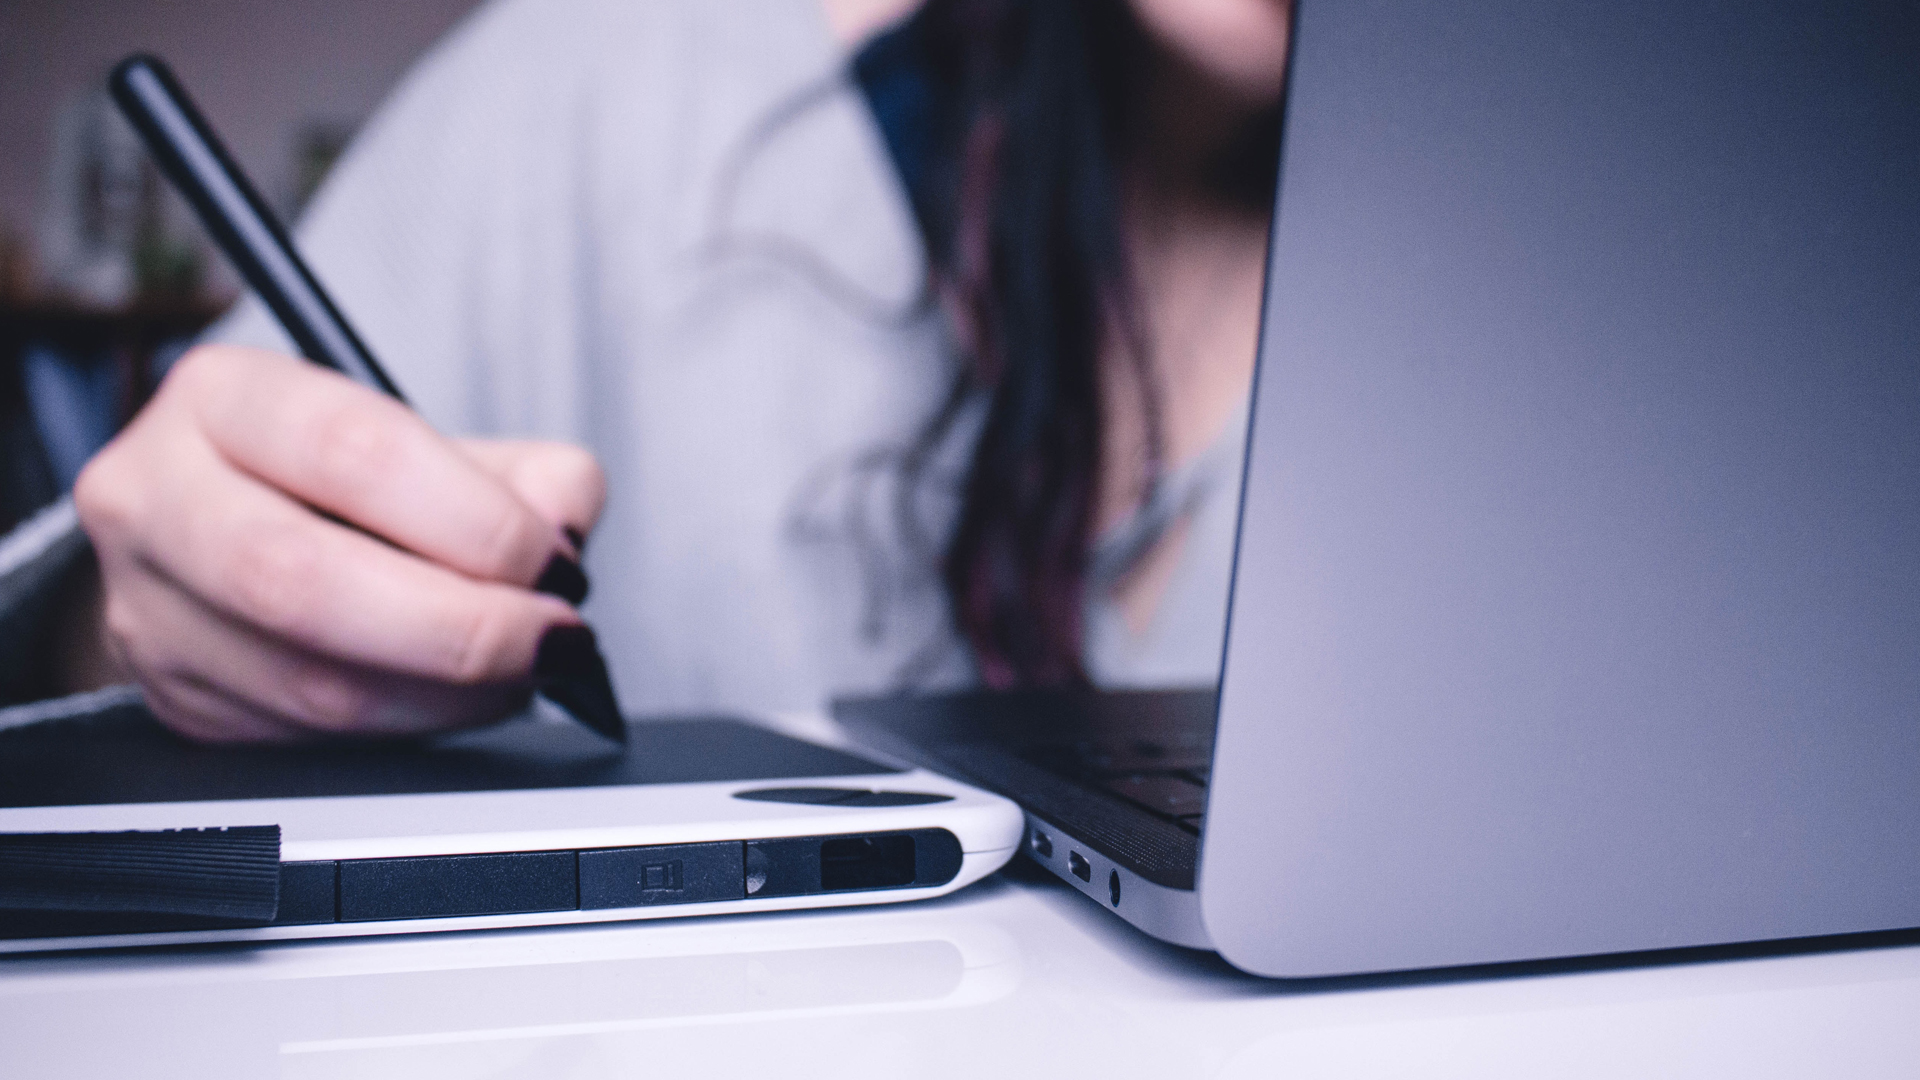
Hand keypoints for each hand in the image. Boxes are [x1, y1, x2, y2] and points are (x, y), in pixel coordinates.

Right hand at [73, 344, 605, 742]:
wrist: (232, 537)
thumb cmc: (346, 485)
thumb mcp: (437, 444)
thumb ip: (525, 474)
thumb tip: (563, 527)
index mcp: (224, 397)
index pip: (354, 453)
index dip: (476, 521)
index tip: (552, 562)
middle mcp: (157, 495)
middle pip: (303, 581)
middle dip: (460, 628)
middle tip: (549, 638)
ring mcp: (148, 607)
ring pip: (308, 682)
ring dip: (448, 695)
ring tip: (520, 672)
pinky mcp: (178, 698)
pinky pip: (306, 738)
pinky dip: (410, 728)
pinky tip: (456, 699)